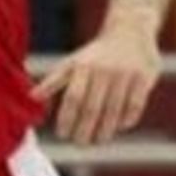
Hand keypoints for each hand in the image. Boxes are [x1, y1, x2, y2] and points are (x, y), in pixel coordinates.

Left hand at [32, 18, 160, 144]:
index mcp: (83, 67)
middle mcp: (103, 70)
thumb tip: (32, 97)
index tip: (62, 134)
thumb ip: (53, 81)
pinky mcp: (144, 78)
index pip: (73, 98)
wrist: (130, 31)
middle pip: (93, 107)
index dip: (67, 119)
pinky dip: (127, 119)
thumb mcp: (72, 62)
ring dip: (105, 129)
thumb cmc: (95, 54)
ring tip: (97, 141)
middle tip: (79, 143)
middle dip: (85, 129)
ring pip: (114, 109)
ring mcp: (125, 74)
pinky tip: (119, 128)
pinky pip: (135, 105)